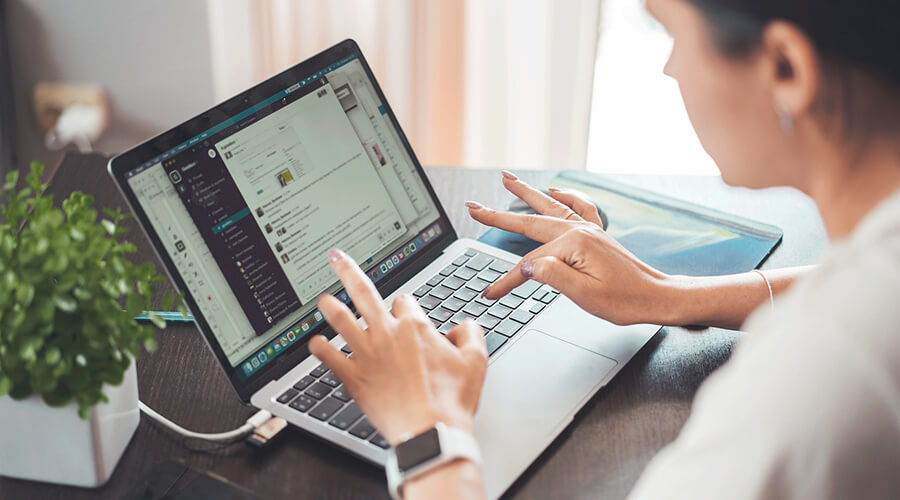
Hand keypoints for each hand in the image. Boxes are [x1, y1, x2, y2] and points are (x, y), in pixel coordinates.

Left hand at [308, 249, 487, 444]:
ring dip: (330, 307)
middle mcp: (387, 334)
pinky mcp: (354, 378)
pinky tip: (314, 343)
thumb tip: (464, 325)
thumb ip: (471, 334)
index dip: (406, 308)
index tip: (407, 316)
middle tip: (336, 258)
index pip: (405, 301)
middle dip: (348, 271)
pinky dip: (320, 349)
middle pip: (363, 293)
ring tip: (322, 298)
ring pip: (342, 321)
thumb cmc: (452, 401)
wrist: (430, 432)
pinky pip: (330, 358)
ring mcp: (367, 355)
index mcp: (415, 327)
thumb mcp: (477, 361)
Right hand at [466, 171, 673, 325]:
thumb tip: (526, 265)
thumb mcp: (585, 295)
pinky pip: (578, 207)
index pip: (529, 264)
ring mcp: (589, 229)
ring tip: (506, 179)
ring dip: (526, 193)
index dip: (506, 280)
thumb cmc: (625, 301)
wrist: (657, 297)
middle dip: (498, 215)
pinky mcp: (597, 234)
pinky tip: (555, 191)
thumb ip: (553, 276)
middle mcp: (580, 230)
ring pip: (549, 206)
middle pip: (530, 222)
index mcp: (574, 245)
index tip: (490, 293)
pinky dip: (565, 197)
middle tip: (473, 206)